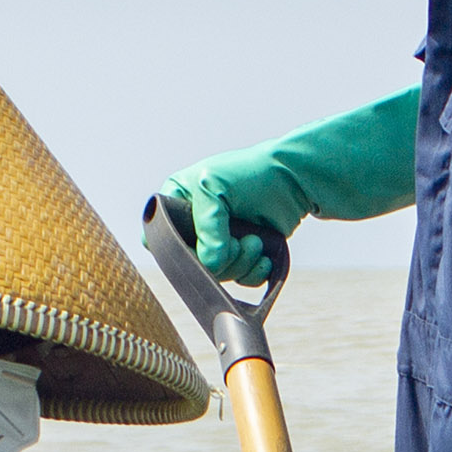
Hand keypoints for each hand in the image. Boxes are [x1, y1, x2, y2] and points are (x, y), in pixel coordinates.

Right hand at [159, 89, 420, 288]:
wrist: (294, 179)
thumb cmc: (251, 173)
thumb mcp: (216, 189)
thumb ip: (207, 228)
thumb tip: (209, 265)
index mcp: (177, 202)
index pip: (157, 238)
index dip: (174, 250)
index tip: (197, 248)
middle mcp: (194, 225)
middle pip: (191, 263)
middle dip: (219, 258)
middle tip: (240, 241)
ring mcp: (218, 241)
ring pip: (217, 274)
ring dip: (240, 264)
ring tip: (256, 242)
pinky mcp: (242, 254)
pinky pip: (239, 279)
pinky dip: (252, 272)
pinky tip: (264, 257)